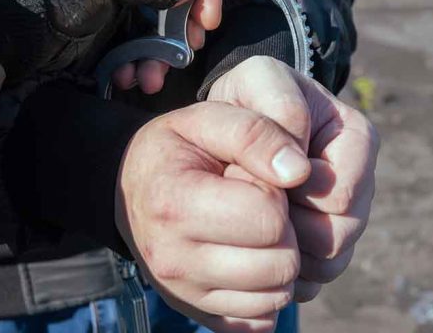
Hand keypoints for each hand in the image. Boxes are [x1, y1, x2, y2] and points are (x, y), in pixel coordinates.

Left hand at [6, 0, 214, 77]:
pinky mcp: (101, 35)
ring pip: (155, 33)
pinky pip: (132, 51)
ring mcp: (114, 5)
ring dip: (158, 59)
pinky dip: (135, 67)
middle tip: (184, 54)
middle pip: (174, 3)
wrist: (0, 15)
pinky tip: (127, 79)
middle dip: (180, 34)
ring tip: (149, 79)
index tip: (206, 20)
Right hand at [116, 102, 310, 331]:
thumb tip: (299, 171)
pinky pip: (260, 322)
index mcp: (174, 203)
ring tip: (255, 231)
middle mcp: (173, 258)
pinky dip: (267, 292)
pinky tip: (250, 258)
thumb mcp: (206, 119)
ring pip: (276, 298)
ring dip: (280, 262)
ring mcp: (183, 293)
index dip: (277, 193)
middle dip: (285, 231)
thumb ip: (254, 133)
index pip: (268, 217)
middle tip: (260, 207)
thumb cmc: (175, 149)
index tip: (255, 179)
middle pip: (279, 264)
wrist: (132, 187)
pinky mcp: (195, 312)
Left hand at [208, 56, 379, 301]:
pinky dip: (283, 270)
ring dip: (285, 252)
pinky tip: (255, 247)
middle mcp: (359, 182)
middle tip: (251, 203)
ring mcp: (346, 216)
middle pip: (340, 236)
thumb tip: (298, 172)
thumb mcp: (259, 81)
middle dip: (290, 226)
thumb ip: (281, 109)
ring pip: (328, 264)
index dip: (296, 194)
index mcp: (356, 139)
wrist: (233, 118)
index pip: (340, 196)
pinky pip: (313, 279)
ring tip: (249, 226)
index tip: (261, 175)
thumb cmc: (249, 95)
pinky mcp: (324, 244)